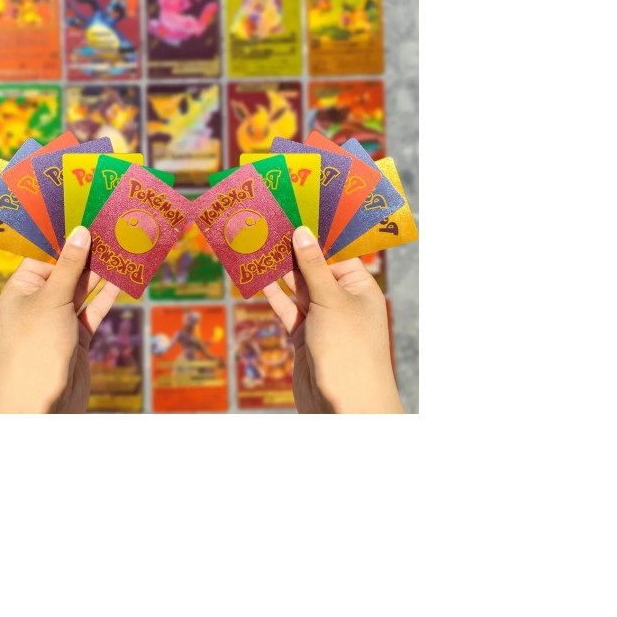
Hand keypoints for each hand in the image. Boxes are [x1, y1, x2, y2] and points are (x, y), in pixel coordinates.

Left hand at [0, 226, 121, 413]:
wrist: (38, 405)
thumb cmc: (34, 348)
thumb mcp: (50, 299)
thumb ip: (68, 266)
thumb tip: (80, 232)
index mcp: (22, 287)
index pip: (44, 253)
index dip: (65, 234)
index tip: (87, 212)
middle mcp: (40, 300)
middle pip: (67, 268)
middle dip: (89, 250)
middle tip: (114, 224)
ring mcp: (60, 319)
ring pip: (84, 288)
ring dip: (103, 270)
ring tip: (125, 244)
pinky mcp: (78, 336)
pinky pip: (95, 309)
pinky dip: (110, 294)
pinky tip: (125, 277)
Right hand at [262, 226, 403, 413]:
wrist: (344, 406)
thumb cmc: (348, 349)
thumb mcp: (331, 300)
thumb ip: (313, 267)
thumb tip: (302, 232)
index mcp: (360, 287)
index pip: (337, 252)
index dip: (316, 233)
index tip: (293, 211)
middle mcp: (342, 300)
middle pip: (314, 268)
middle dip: (292, 249)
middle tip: (267, 222)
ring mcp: (321, 318)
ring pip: (297, 287)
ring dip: (278, 269)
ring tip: (256, 243)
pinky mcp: (303, 335)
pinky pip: (286, 308)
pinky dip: (272, 294)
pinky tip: (257, 276)